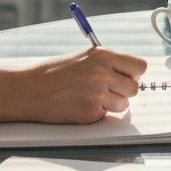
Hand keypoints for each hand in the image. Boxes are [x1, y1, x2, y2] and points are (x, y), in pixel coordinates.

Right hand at [21, 47, 147, 124]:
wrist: (30, 89)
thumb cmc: (55, 73)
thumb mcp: (84, 57)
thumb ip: (108, 63)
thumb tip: (132, 74)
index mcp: (103, 55)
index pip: (140, 66)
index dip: (134, 73)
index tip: (126, 76)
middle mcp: (102, 73)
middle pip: (134, 88)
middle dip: (124, 91)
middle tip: (108, 89)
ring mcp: (96, 94)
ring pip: (123, 104)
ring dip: (112, 104)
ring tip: (91, 97)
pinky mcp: (90, 112)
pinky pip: (106, 115)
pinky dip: (97, 113)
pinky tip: (81, 104)